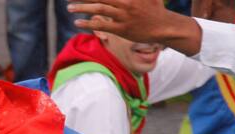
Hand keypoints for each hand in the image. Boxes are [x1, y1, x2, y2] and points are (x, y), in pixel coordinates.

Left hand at [67, 0, 200, 53]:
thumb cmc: (154, 8)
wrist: (164, 26)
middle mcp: (125, 3)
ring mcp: (123, 16)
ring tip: (70, 7)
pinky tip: (77, 23)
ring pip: (99, 9)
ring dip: (82, 8)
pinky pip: (102, 25)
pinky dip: (88, 24)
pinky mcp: (122, 29)